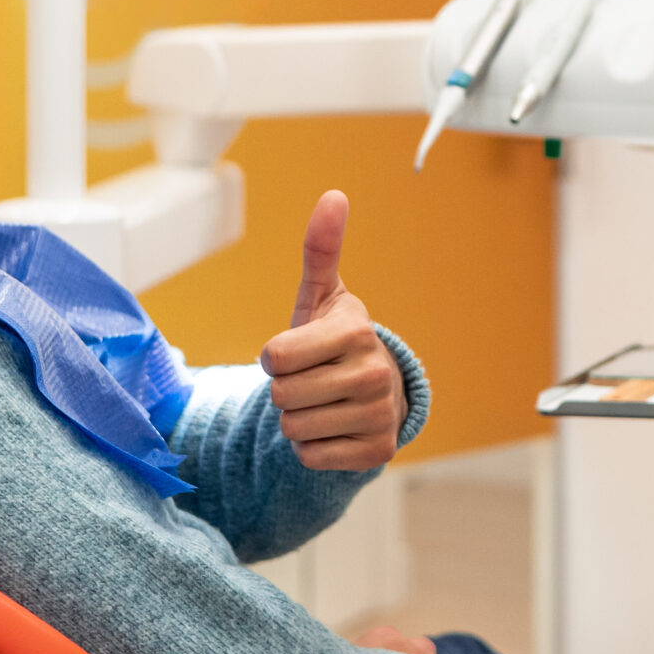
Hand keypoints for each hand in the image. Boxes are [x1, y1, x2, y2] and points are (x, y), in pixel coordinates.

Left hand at [260, 191, 407, 470]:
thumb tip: (333, 195)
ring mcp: (379, 415)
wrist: (374, 392)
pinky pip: (310, 457)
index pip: (276, 357)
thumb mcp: (321, 297)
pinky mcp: (377, 452)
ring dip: (297, 420)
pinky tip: (334, 428)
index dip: (274, 357)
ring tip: (322, 403)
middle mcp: (373, 373)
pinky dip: (312, 448)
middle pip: (282, 396)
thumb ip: (321, 249)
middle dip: (285, 390)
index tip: (293, 352)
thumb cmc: (333, 341)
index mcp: (355, 331)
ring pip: (293, 429)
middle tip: (311, 380)